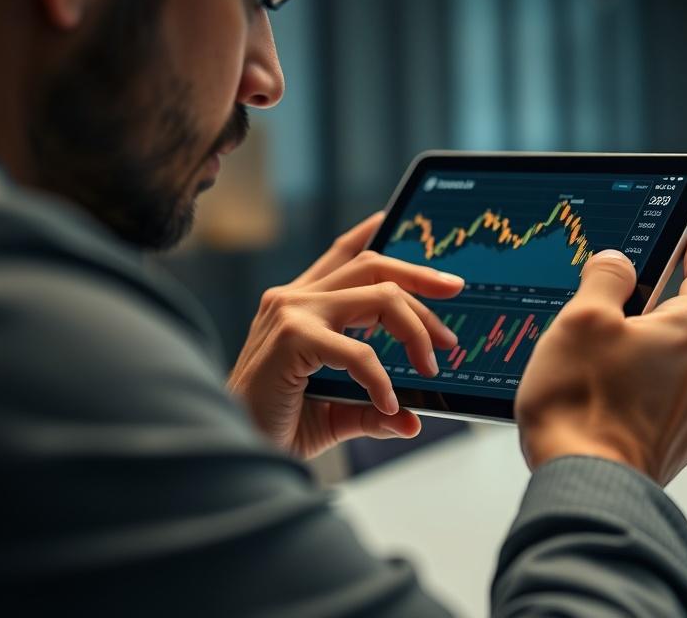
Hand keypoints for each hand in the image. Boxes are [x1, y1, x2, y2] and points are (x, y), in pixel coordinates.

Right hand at [228, 212, 464, 457]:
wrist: (233, 449)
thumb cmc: (276, 426)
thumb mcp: (336, 413)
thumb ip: (372, 408)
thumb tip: (413, 421)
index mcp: (302, 303)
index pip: (347, 254)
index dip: (385, 238)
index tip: (422, 248)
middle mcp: (295, 298)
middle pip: (374, 266)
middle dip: (422, 281)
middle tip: (453, 312)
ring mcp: (291, 313)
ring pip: (378, 296)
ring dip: (416, 329)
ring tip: (431, 365)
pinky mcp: (290, 338)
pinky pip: (358, 350)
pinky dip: (382, 379)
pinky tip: (389, 404)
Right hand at [515, 229, 686, 485]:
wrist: (585, 486)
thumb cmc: (581, 401)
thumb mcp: (581, 320)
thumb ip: (605, 279)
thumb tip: (617, 263)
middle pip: (684, 327)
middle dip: (652, 317)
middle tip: (610, 317)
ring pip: (671, 369)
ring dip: (643, 362)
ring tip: (594, 371)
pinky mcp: (678, 447)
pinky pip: (663, 406)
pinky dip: (640, 398)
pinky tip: (604, 404)